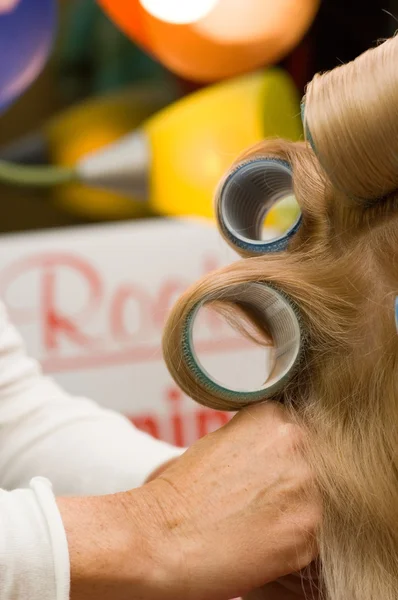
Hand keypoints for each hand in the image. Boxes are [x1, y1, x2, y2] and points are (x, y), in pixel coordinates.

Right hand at [143, 402, 319, 599]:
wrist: (163, 536)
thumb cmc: (183, 492)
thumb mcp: (222, 442)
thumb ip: (262, 440)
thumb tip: (286, 450)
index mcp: (274, 418)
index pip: (304, 434)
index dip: (289, 458)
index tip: (274, 474)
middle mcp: (296, 444)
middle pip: (318, 464)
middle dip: (296, 483)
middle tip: (264, 501)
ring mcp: (306, 488)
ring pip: (321, 501)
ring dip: (299, 512)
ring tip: (262, 523)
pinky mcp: (308, 532)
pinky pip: (315, 537)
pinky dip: (295, 543)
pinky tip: (263, 542)